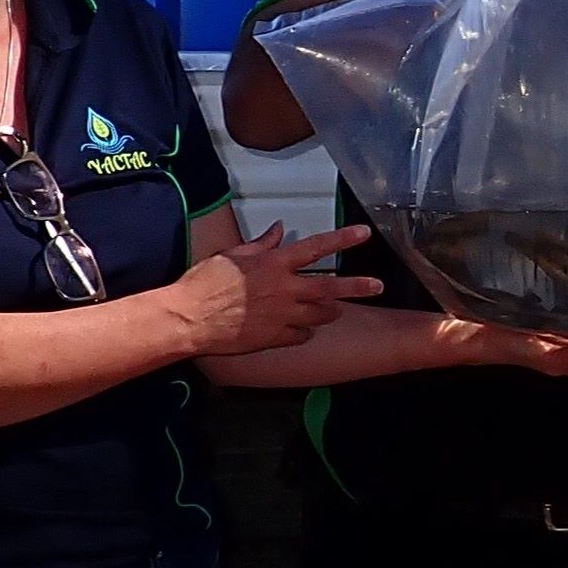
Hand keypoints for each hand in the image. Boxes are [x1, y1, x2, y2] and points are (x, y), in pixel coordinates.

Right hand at [178, 222, 382, 355]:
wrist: (190, 318)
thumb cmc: (205, 281)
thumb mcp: (232, 254)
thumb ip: (261, 244)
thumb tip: (278, 229)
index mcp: (274, 263)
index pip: (316, 247)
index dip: (342, 239)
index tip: (364, 234)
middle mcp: (284, 289)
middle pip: (330, 288)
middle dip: (357, 286)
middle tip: (378, 286)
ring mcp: (281, 315)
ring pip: (320, 314)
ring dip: (331, 311)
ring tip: (337, 310)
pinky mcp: (274, 337)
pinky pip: (301, 335)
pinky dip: (305, 331)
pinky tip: (303, 329)